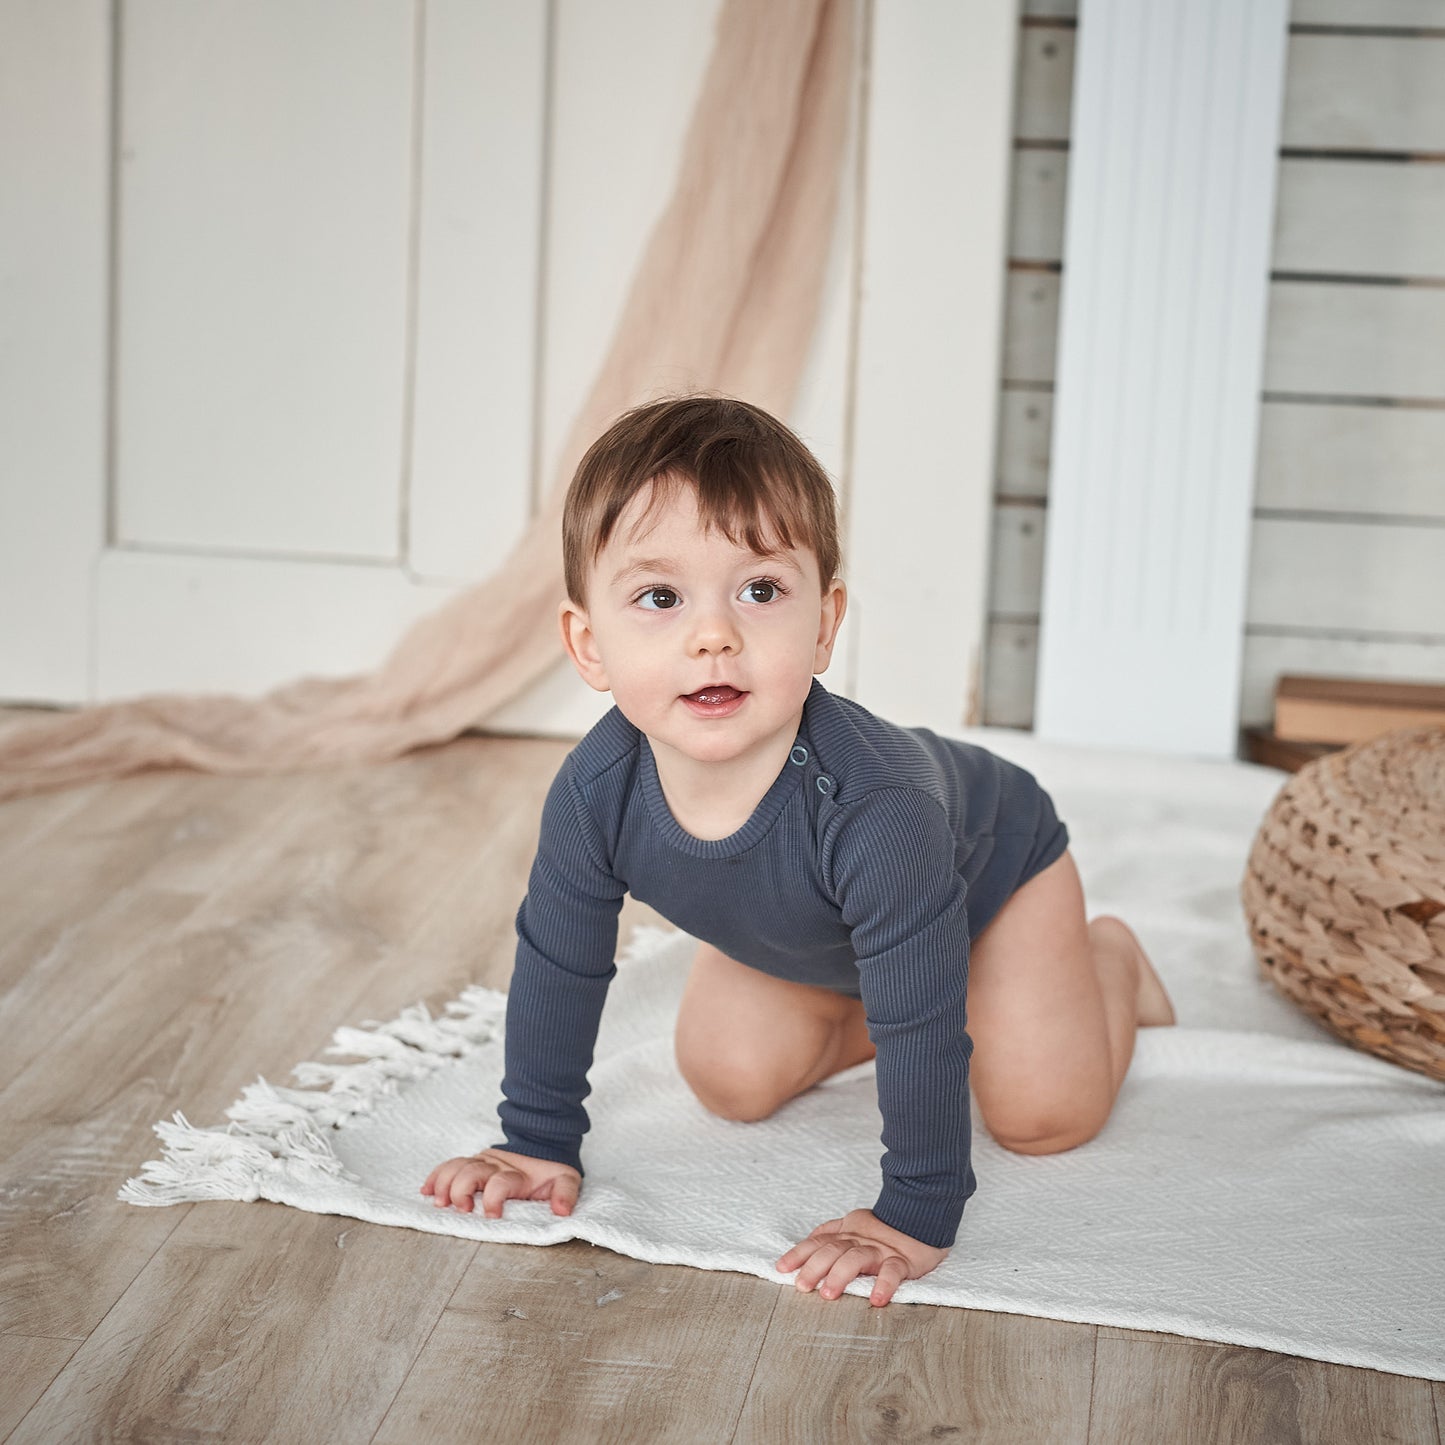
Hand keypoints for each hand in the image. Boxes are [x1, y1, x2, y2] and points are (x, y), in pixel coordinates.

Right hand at [420, 1148, 580, 1218]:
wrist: (541, 1144)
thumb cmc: (549, 1170)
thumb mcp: (566, 1179)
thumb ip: (566, 1193)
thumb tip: (562, 1211)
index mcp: (516, 1174)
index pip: (500, 1183)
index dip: (494, 1198)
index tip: (492, 1216)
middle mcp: (495, 1166)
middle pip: (471, 1172)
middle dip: (461, 1191)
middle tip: (462, 1209)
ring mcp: (481, 1163)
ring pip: (456, 1167)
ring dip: (444, 1184)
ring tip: (438, 1202)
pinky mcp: (472, 1162)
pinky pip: (449, 1165)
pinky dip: (436, 1177)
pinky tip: (425, 1191)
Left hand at [776, 1208, 948, 1306]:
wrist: (922, 1213)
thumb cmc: (885, 1228)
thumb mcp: (853, 1225)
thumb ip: (832, 1232)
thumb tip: (808, 1240)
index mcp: (847, 1233)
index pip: (817, 1241)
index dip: (798, 1254)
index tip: (781, 1268)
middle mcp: (859, 1240)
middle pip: (832, 1250)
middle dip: (814, 1268)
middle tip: (802, 1286)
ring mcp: (880, 1249)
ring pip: (856, 1258)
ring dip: (840, 1275)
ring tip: (829, 1294)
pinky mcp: (903, 1260)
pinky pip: (893, 1271)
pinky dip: (884, 1284)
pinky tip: (877, 1299)